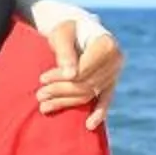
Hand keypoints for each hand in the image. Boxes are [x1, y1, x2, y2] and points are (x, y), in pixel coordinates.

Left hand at [27, 0, 122, 129]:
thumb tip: (70, 75)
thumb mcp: (62, 34)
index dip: (61, 77)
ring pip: (89, 93)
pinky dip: (99, 113)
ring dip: (67, 102)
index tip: (42, 79)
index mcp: (106, 44)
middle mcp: (116, 59)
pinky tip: (89, 125)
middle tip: (39, 95)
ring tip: (44, 106)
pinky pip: (106, 100)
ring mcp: (115, 73)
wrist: (79, 31)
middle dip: (60, 91)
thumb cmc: (68, 29)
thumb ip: (64, 52)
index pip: (83, 69)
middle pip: (86, 83)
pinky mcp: (111, 83)